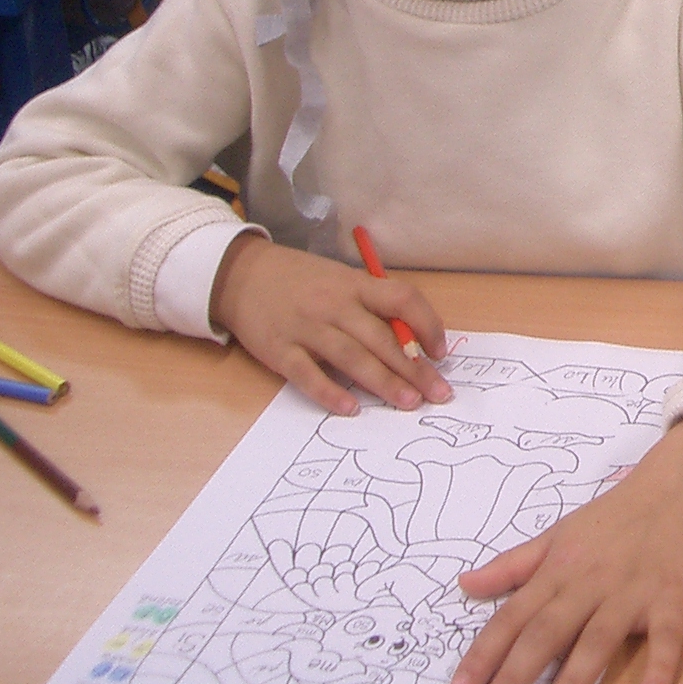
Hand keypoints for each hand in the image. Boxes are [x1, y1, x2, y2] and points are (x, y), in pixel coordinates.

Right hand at [208, 235, 450, 414]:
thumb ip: (371, 306)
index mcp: (356, 285)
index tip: (441, 352)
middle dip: (415, 368)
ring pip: (352, 357)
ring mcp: (307, 328)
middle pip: (382, 338)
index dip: (428, 325)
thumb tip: (412, 341)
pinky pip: (308, 374)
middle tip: (439, 393)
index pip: (403, 300)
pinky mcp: (279, 350)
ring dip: (384, 382)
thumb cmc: (302, 281)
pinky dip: (330, 393)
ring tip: (409, 403)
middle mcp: (335, 305)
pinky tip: (351, 409)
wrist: (241, 274)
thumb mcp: (342, 281)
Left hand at [450, 417, 682, 683]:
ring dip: (575, 677)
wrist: (680, 486)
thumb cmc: (616, 515)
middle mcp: (591, 583)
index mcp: (559, 569)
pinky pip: (666, 637)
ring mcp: (633, 592)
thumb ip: (513, 564)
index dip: (484, 653)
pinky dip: (660, 666)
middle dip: (517, 674)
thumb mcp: (559, 533)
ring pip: (599, 638)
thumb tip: (464, 585)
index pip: (513, 616)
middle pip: (548, 631)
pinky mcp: (674, 599)